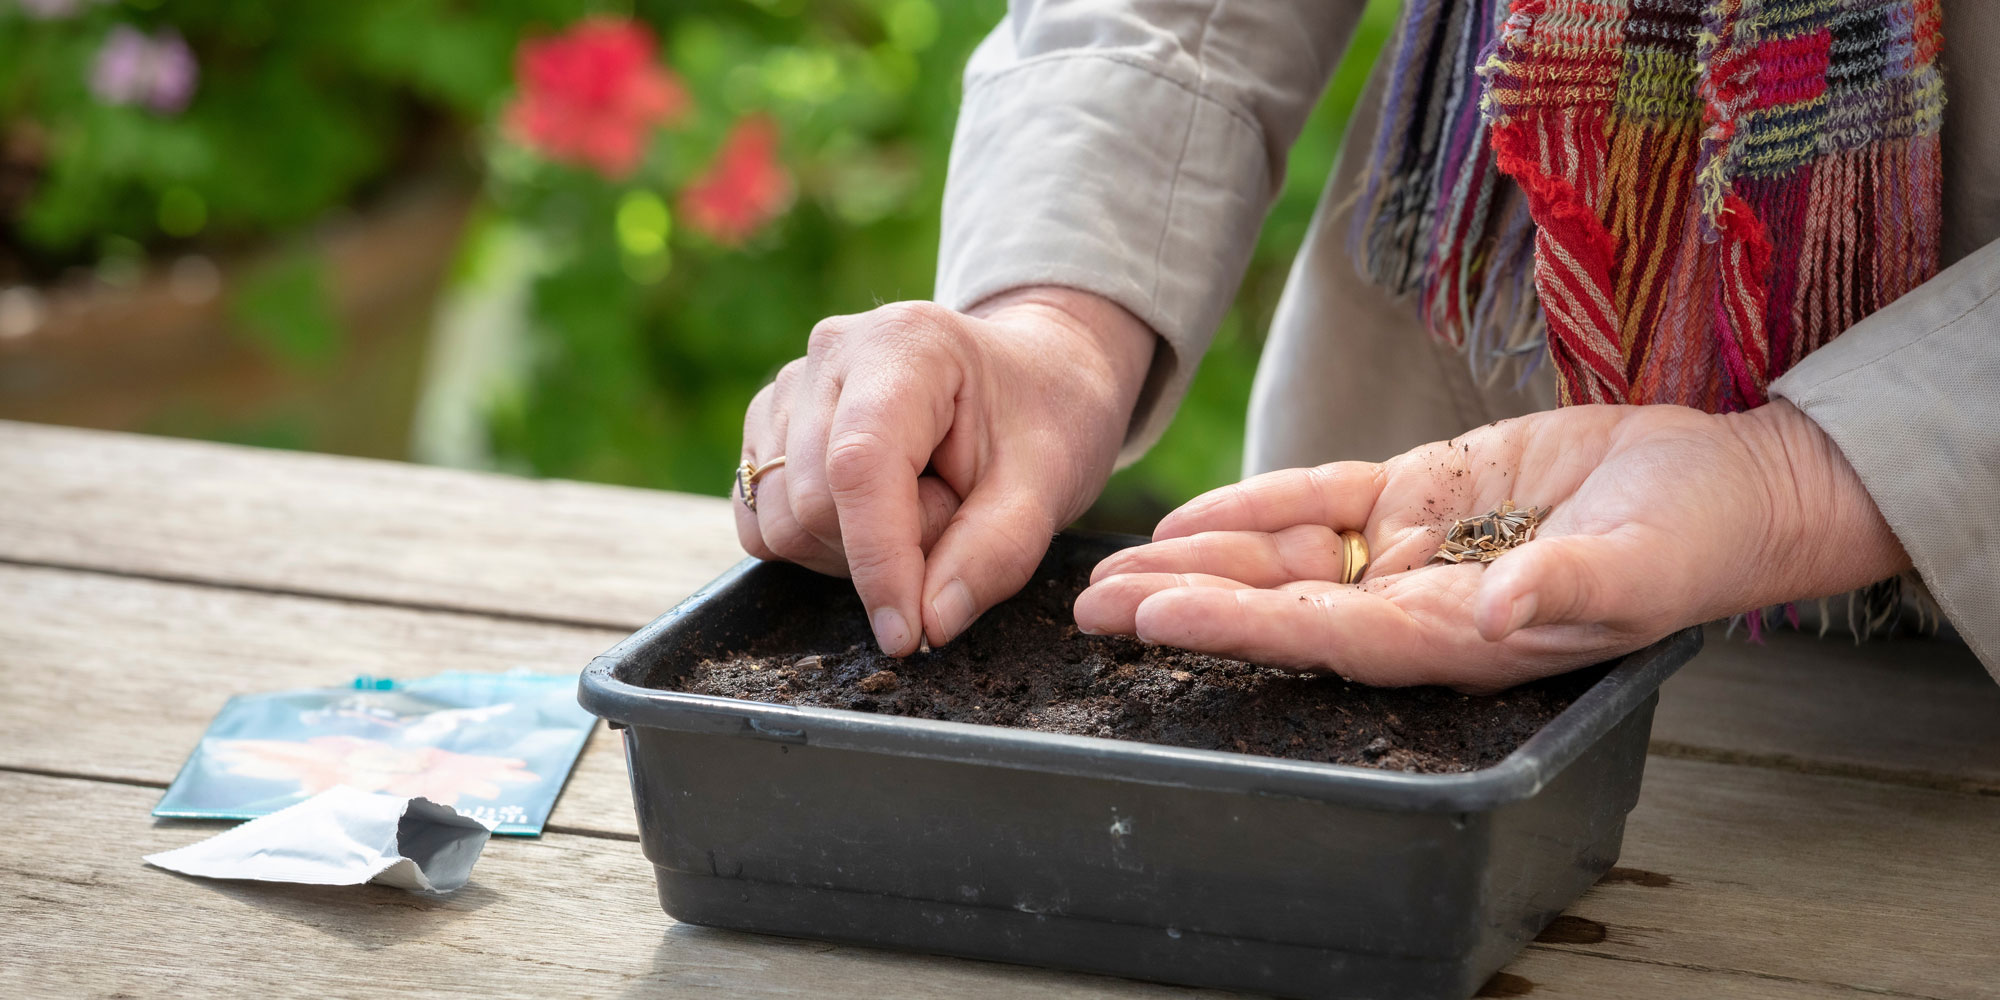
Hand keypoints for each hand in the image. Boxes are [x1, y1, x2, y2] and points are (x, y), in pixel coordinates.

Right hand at [738, 287, 1155, 654]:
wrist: (1029, 376)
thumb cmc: (1044, 419)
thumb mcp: (1048, 486)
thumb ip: (994, 555)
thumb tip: (926, 625)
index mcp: (904, 344)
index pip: (859, 467)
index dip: (878, 561)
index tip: (908, 636)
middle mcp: (831, 354)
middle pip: (812, 505)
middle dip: (885, 550)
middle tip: (954, 519)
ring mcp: (790, 386)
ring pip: (781, 522)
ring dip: (852, 550)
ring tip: (920, 507)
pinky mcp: (768, 426)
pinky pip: (763, 523)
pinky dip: (819, 545)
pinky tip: (875, 514)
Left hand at [1075, 401, 1909, 691]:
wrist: (1731, 485)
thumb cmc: (1698, 539)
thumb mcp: (1643, 566)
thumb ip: (1567, 589)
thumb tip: (1495, 607)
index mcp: (1462, 639)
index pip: (1329, 635)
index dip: (1242, 624)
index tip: (1161, 614)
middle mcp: (1424, 602)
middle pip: (1284, 604)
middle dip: (1188, 602)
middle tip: (1092, 605)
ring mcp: (1420, 547)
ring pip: (1290, 555)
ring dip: (1205, 557)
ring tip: (1115, 565)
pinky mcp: (1431, 491)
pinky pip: (1330, 499)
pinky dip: (1265, 501)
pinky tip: (1193, 515)